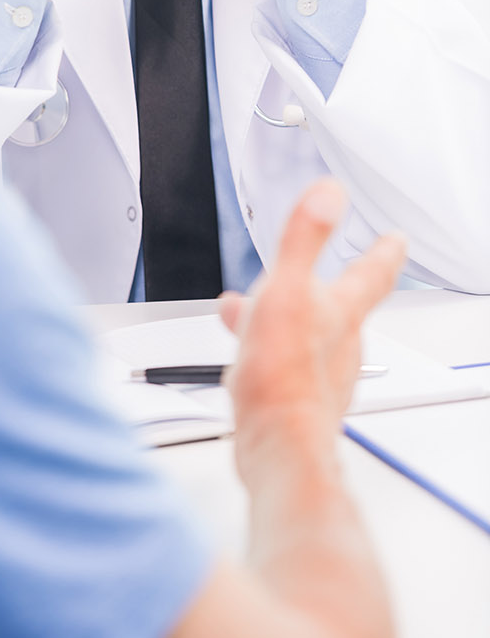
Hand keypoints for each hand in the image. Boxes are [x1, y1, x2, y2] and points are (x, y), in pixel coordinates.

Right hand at [220, 179, 405, 474]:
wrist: (277, 444)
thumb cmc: (283, 376)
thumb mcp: (287, 291)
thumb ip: (305, 238)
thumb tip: (329, 193)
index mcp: (342, 312)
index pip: (373, 273)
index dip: (383, 251)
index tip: (395, 239)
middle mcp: (340, 344)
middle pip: (338, 306)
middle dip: (320, 286)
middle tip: (312, 274)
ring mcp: (322, 375)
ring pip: (305, 335)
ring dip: (281, 318)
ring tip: (247, 311)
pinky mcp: (298, 401)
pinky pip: (284, 364)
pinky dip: (265, 350)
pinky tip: (243, 356)